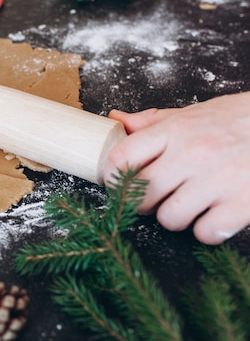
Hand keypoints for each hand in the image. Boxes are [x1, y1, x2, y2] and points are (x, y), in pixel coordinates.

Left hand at [104, 92, 249, 243]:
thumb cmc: (240, 119)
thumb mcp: (194, 113)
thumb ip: (153, 121)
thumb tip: (116, 118)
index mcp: (175, 130)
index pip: (122, 156)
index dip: (110, 175)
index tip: (114, 183)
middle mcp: (192, 154)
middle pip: (140, 193)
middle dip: (140, 202)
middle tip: (153, 198)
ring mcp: (218, 180)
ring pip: (169, 218)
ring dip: (174, 217)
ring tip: (188, 205)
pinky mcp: (242, 204)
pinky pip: (205, 232)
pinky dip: (207, 230)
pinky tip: (214, 215)